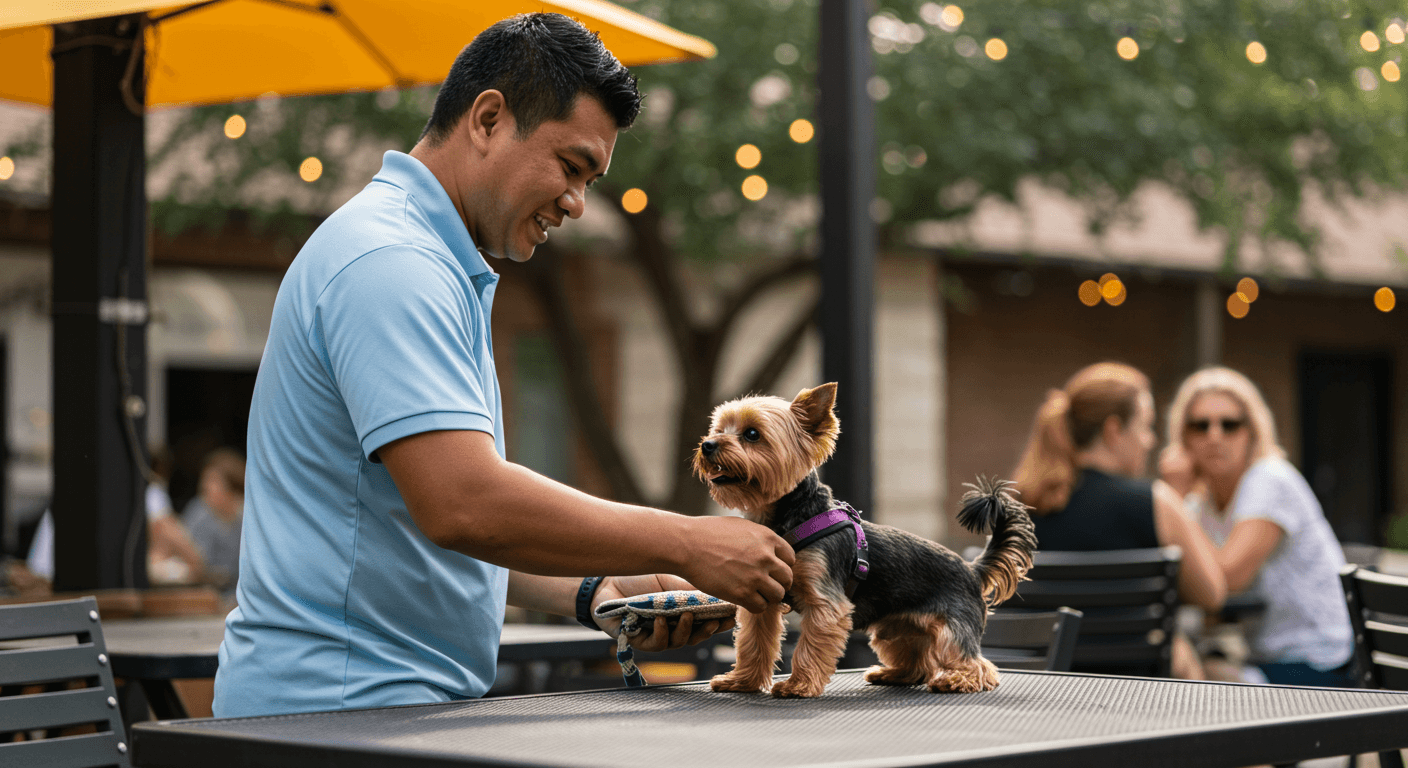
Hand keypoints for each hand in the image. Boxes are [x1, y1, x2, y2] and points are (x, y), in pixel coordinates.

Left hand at [592, 574, 735, 651]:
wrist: (607, 579)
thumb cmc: (639, 577)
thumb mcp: (671, 580)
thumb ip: (692, 591)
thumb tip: (721, 593)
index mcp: (683, 610)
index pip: (707, 619)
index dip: (720, 621)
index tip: (732, 616)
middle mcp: (673, 625)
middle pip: (697, 635)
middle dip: (708, 630)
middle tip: (715, 622)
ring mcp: (657, 634)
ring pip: (678, 642)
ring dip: (685, 631)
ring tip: (686, 616)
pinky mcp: (639, 640)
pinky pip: (655, 644)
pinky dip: (661, 634)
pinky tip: (661, 621)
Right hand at [676, 516, 793, 613]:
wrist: (686, 545)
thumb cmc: (708, 533)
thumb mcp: (740, 527)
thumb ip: (759, 539)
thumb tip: (770, 550)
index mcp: (767, 538)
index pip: (790, 558)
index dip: (781, 566)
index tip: (771, 571)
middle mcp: (766, 557)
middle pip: (787, 579)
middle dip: (778, 584)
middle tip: (765, 586)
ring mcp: (755, 576)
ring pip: (777, 596)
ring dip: (768, 597)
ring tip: (754, 594)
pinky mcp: (742, 594)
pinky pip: (760, 607)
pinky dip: (754, 606)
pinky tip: (744, 600)